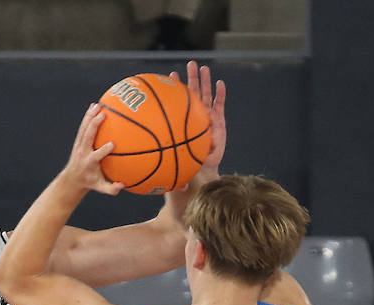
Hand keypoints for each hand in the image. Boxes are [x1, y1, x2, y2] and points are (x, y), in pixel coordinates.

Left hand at [61, 103, 123, 195]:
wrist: (72, 179)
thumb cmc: (90, 182)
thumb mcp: (100, 187)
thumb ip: (112, 189)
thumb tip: (123, 185)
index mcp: (89, 163)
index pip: (97, 155)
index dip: (103, 150)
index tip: (113, 144)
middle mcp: (83, 152)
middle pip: (88, 137)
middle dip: (94, 126)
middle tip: (103, 115)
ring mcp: (79, 145)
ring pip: (84, 128)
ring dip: (90, 116)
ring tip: (98, 105)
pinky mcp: (78, 141)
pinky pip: (83, 126)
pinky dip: (88, 116)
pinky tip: (94, 105)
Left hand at [172, 60, 225, 177]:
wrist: (203, 170)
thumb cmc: (186, 166)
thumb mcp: (174, 160)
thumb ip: (171, 156)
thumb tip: (152, 162)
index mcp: (183, 123)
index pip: (177, 104)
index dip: (173, 91)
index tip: (167, 78)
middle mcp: (194, 117)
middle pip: (193, 94)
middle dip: (191, 78)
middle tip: (188, 64)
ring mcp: (207, 117)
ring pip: (206, 95)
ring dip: (205, 81)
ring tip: (203, 67)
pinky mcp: (219, 121)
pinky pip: (220, 105)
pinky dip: (221, 94)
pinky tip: (220, 83)